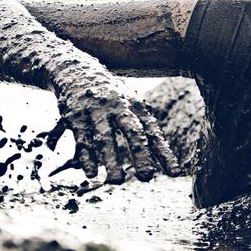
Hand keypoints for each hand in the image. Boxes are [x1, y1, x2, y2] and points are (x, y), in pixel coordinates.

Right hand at [44, 72, 181, 183]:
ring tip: (117, 181)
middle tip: (146, 177)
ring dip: (111, 160)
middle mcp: (117, 106)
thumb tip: (166, 159)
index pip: (153, 133)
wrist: (77, 69)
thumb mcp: (132, 105)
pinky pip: (82, 139)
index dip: (164, 154)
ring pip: (104, 138)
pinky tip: (91, 174)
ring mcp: (95, 111)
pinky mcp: (75, 116)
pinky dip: (86, 157)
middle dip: (140, 154)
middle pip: (131, 132)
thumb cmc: (113, 95)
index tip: (175, 173)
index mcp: (136, 107)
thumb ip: (146, 131)